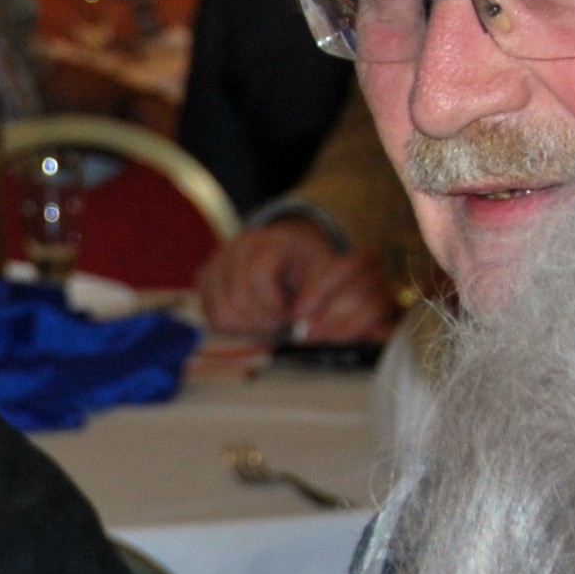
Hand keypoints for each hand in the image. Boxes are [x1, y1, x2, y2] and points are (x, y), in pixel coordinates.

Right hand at [198, 222, 396, 341]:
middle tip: (283, 321)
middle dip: (266, 318)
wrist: (288, 249)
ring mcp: (223, 257)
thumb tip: (368, 333)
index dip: (276, 305)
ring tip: (269, 319)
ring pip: (225, 307)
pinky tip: (251, 317)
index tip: (296, 317)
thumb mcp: (339, 277)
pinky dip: (232, 322)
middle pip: (242, 297)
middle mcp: (246, 243)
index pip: (263, 275)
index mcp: (281, 240)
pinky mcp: (207, 273)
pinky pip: (212, 311)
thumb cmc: (315, 267)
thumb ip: (360, 305)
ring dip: (250, 322)